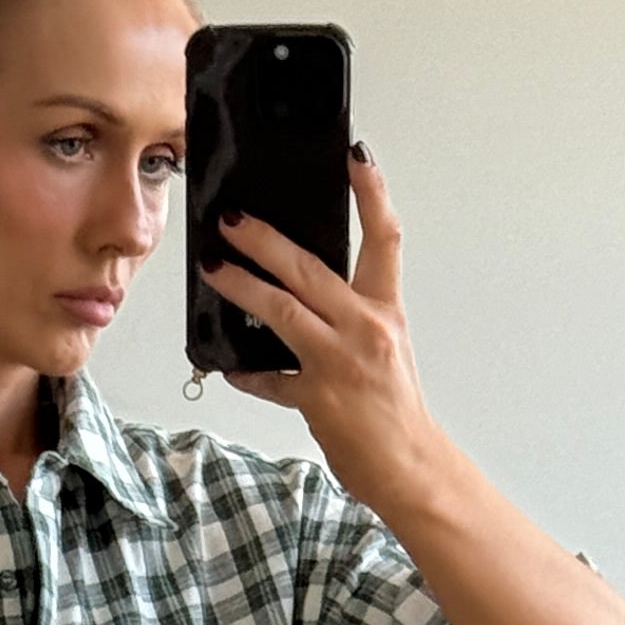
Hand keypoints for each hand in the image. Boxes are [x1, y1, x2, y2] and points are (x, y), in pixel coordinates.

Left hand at [203, 149, 446, 528]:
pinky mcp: (317, 397)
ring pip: (282, 310)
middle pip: (310, 268)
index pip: (385, 238)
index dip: (372, 193)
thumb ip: (348, 320)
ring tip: (213, 269)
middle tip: (233, 218)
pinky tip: (226, 368)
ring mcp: (340, 362)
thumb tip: (304, 297)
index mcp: (386, 312)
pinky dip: (246, 373)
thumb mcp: (385, 350)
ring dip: (241, 286)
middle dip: (266, 239)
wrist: (411, 467)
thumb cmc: (395, 411)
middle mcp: (365, 329)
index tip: (355, 156)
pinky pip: (269, 379)